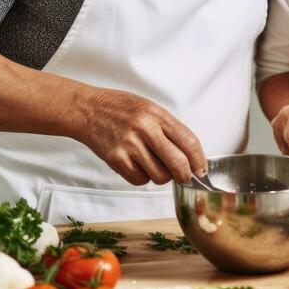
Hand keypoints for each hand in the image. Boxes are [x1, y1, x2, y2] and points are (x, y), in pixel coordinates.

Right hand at [74, 87, 206, 186]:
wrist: (87, 109)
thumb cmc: (121, 108)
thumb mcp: (150, 108)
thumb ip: (169, 129)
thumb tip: (190, 156)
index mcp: (157, 115)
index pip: (189, 141)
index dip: (199, 160)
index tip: (201, 170)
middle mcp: (145, 129)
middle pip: (178, 163)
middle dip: (186, 176)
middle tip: (185, 178)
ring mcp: (130, 145)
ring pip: (159, 176)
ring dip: (162, 176)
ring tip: (153, 165)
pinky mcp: (116, 159)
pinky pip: (139, 180)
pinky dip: (142, 177)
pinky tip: (137, 165)